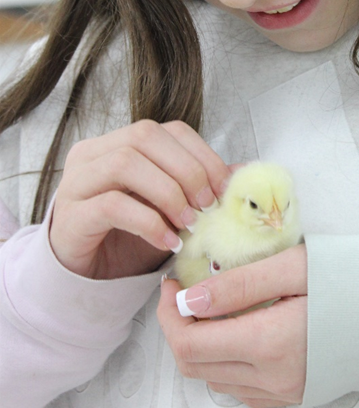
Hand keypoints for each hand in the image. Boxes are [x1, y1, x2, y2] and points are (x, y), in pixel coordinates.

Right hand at [49, 120, 228, 279]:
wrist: (85, 277)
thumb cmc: (126, 238)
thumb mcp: (168, 209)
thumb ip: (198, 189)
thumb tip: (239, 173)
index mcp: (119, 143)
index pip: (167, 130)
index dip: (201, 154)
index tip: (223, 187)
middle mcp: (94, 154)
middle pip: (145, 136)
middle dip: (187, 169)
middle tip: (207, 205)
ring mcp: (77, 181)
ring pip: (125, 163)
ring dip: (169, 193)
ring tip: (189, 224)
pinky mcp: (71, 215)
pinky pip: (111, 206)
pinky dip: (149, 223)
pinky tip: (168, 241)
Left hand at [157, 243, 307, 407]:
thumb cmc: (350, 281)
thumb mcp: (295, 268)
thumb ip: (240, 285)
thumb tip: (189, 300)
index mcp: (269, 342)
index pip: (190, 344)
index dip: (169, 314)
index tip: (173, 285)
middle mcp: (272, 377)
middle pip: (195, 365)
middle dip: (179, 328)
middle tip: (186, 294)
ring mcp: (283, 392)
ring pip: (214, 379)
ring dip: (202, 347)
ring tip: (215, 310)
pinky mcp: (292, 396)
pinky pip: (240, 388)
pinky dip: (227, 363)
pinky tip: (240, 334)